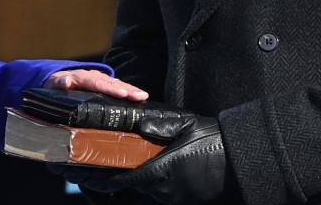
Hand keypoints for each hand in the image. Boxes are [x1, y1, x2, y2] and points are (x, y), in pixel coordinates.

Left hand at [44, 69, 148, 100]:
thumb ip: (59, 82)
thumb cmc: (54, 84)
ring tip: (143, 96)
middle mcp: (92, 76)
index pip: (97, 83)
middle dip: (126, 89)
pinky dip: (128, 89)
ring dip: (130, 89)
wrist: (55, 78)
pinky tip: (138, 96)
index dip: (109, 89)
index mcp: (81, 77)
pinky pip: (116, 85)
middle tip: (139, 96)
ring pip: (116, 83)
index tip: (122, 94)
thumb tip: (66, 81)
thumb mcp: (52, 83)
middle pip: (110, 83)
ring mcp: (98, 78)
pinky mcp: (102, 83)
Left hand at [55, 113, 234, 203]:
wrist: (239, 160)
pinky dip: (143, 188)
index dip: (99, 177)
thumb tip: (137, 123)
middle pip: (127, 188)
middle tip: (84, 171)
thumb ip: (159, 125)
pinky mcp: (182, 201)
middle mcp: (164, 189)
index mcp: (161, 170)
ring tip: (106, 172)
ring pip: (141, 193)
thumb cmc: (212, 139)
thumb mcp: (185, 125)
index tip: (82, 170)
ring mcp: (173, 198)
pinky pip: (155, 196)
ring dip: (126, 184)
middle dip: (108, 179)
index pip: (121, 179)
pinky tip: (135, 177)